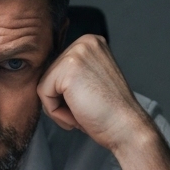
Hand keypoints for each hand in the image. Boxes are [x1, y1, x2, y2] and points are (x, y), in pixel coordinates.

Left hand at [37, 35, 150, 153]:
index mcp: (91, 43)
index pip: (57, 70)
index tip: (89, 103)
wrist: (126, 128)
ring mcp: (76, 52)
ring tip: (83, 112)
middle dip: (62, 101)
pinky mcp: (68, 68)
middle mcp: (84, 41)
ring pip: (44, 86)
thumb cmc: (109, 113)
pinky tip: (78, 115)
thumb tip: (44, 79)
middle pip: (49, 76)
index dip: (67, 95)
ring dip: (59, 108)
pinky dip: (56, 112)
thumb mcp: (89, 82)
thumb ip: (71, 74)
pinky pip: (43, 94)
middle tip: (86, 110)